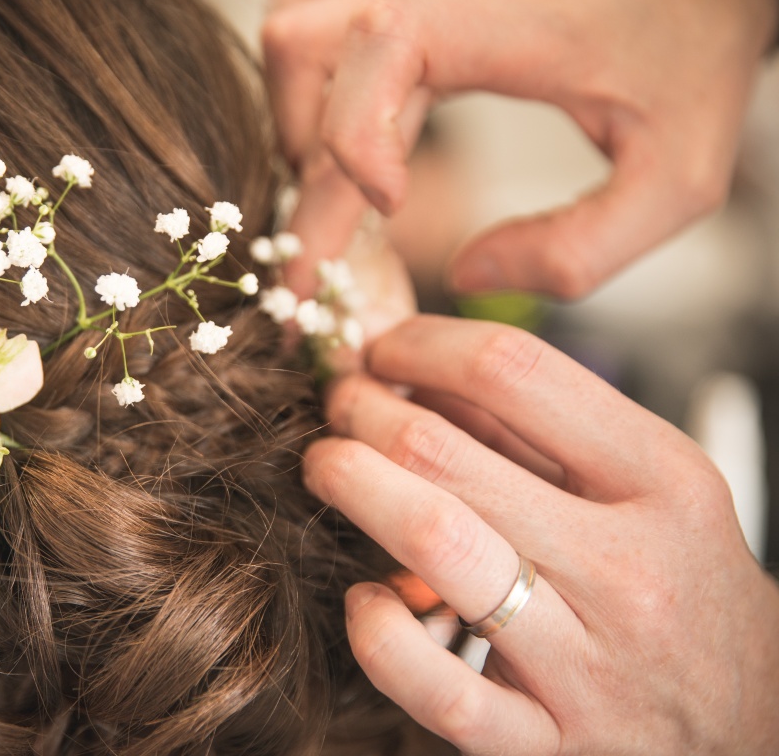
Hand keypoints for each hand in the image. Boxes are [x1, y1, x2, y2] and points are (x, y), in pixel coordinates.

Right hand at [264, 0, 778, 298]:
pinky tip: (328, 119)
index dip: (358, 133)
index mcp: (514, 25)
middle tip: (324, 265)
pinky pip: (318, 4)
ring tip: (336, 194)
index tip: (389, 205)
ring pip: (301, 32)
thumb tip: (467, 273)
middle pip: (314, 57)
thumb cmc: (695, 53)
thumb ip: (577, 250)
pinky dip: (305, 72)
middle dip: (309, 179)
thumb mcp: (677, 180)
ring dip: (297, 123)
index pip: (388, 46)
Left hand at [303, 315, 778, 753]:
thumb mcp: (652, 493)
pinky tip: (364, 597)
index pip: (514, 372)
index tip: (381, 348)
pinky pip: (431, 683)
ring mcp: (585, 664)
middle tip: (337, 403)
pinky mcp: (543, 742)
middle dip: (362, 412)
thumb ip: (543, 432)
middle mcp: (628, 569)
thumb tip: (421, 371)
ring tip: (325, 464)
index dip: (421, 345)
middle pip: (446, 454)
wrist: (757, 732)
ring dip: (351, 485)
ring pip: (433, 544)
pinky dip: (375, 631)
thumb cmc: (684, 594)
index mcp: (664, 483)